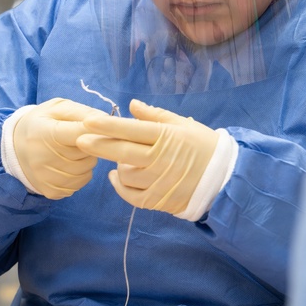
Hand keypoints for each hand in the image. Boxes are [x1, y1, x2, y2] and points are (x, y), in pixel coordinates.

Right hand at [10, 98, 109, 199]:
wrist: (14, 147)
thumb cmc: (41, 123)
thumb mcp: (57, 108)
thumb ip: (82, 112)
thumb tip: (107, 121)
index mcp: (46, 133)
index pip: (82, 133)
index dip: (97, 130)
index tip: (103, 128)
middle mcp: (44, 158)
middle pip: (87, 153)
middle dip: (90, 145)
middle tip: (78, 138)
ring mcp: (47, 178)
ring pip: (87, 169)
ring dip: (86, 160)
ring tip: (72, 150)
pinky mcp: (50, 191)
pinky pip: (79, 183)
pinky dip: (80, 173)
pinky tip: (68, 164)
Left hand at [78, 99, 227, 217]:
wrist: (225, 179)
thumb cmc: (203, 146)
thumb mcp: (183, 124)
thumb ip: (155, 115)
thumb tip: (131, 105)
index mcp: (165, 137)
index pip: (131, 130)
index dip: (108, 126)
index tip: (88, 122)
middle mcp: (160, 159)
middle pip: (122, 151)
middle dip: (98, 145)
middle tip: (80, 139)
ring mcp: (159, 181)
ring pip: (125, 174)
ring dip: (117, 165)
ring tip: (119, 158)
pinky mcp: (159, 200)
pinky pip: (131, 196)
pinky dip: (121, 187)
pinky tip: (116, 177)